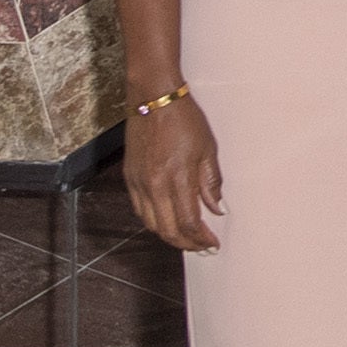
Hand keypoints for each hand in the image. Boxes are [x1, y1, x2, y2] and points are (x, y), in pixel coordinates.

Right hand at [124, 92, 224, 252]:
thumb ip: (211, 183)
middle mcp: (153, 185)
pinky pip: (140, 209)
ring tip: (187, 238)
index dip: (200, 239)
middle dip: (186, 243)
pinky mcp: (129, 177)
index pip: (187, 222)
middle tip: (202, 247)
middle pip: (167, 229)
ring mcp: (138, 182)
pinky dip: (154, 221)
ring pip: (151, 223)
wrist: (154, 98)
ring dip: (169, 235)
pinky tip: (167, 220)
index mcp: (176, 179)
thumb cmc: (184, 120)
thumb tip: (217, 209)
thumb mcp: (207, 150)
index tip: (212, 243)